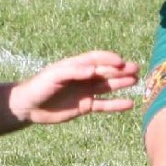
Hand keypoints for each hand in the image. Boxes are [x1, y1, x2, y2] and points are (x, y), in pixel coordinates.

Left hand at [9, 51, 140, 124]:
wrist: (29, 107)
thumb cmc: (39, 86)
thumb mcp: (54, 76)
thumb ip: (74, 72)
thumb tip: (93, 71)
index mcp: (75, 66)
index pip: (96, 59)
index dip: (108, 59)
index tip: (120, 62)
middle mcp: (83, 77)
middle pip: (105, 72)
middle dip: (120, 70)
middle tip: (136, 68)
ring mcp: (85, 92)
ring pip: (107, 86)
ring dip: (121, 83)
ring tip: (136, 81)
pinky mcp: (85, 106)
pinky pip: (104, 105)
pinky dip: (116, 105)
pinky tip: (129, 104)